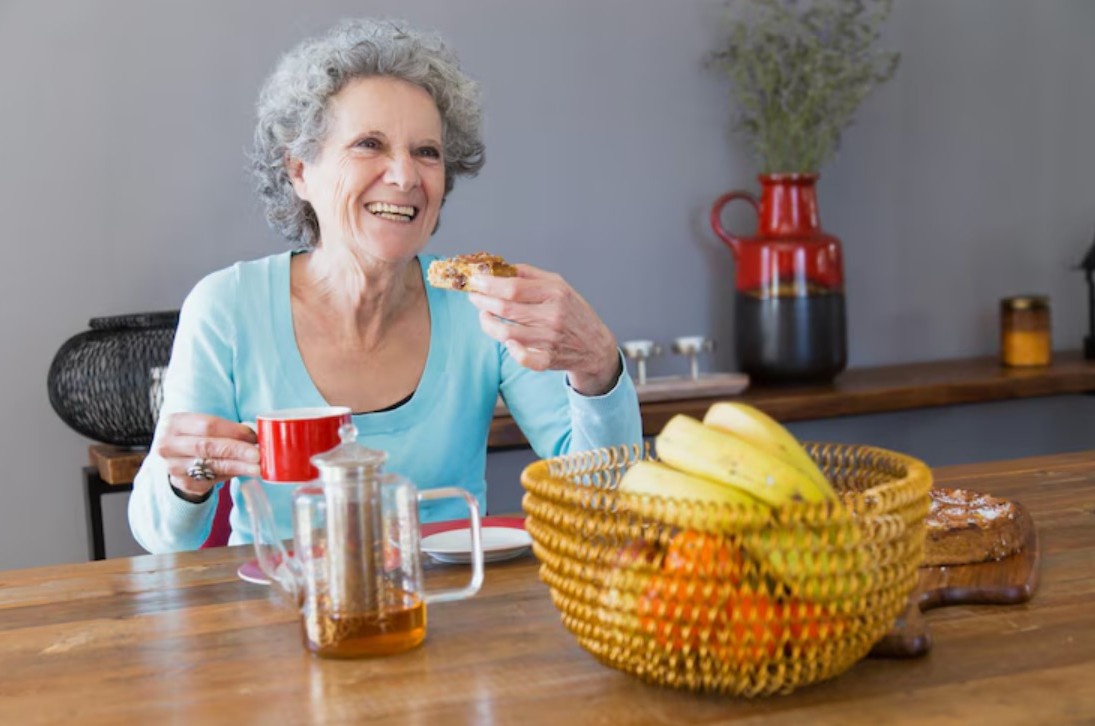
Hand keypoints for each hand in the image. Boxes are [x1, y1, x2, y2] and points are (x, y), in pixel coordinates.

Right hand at [155, 413, 259, 499]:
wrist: (176, 458)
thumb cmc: (196, 437)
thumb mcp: (203, 426)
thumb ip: (226, 429)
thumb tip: (256, 435)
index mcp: (173, 423)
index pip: (207, 425)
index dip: (233, 430)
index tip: (254, 436)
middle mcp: (167, 445)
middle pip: (208, 446)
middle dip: (237, 450)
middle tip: (258, 454)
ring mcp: (173, 467)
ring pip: (211, 466)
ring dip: (238, 467)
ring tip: (258, 467)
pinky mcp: (182, 483)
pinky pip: (211, 480)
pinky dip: (231, 475)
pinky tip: (244, 472)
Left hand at [467, 264, 621, 394]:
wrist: (595, 345)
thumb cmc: (573, 312)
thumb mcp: (558, 285)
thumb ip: (529, 274)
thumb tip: (498, 267)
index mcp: (555, 292)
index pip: (513, 287)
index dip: (489, 284)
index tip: (474, 280)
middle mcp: (553, 315)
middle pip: (506, 308)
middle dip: (482, 301)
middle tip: (473, 296)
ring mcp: (551, 339)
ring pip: (507, 333)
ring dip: (488, 323)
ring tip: (485, 315)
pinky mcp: (549, 359)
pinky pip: (523, 359)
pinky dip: (511, 351)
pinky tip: (507, 341)